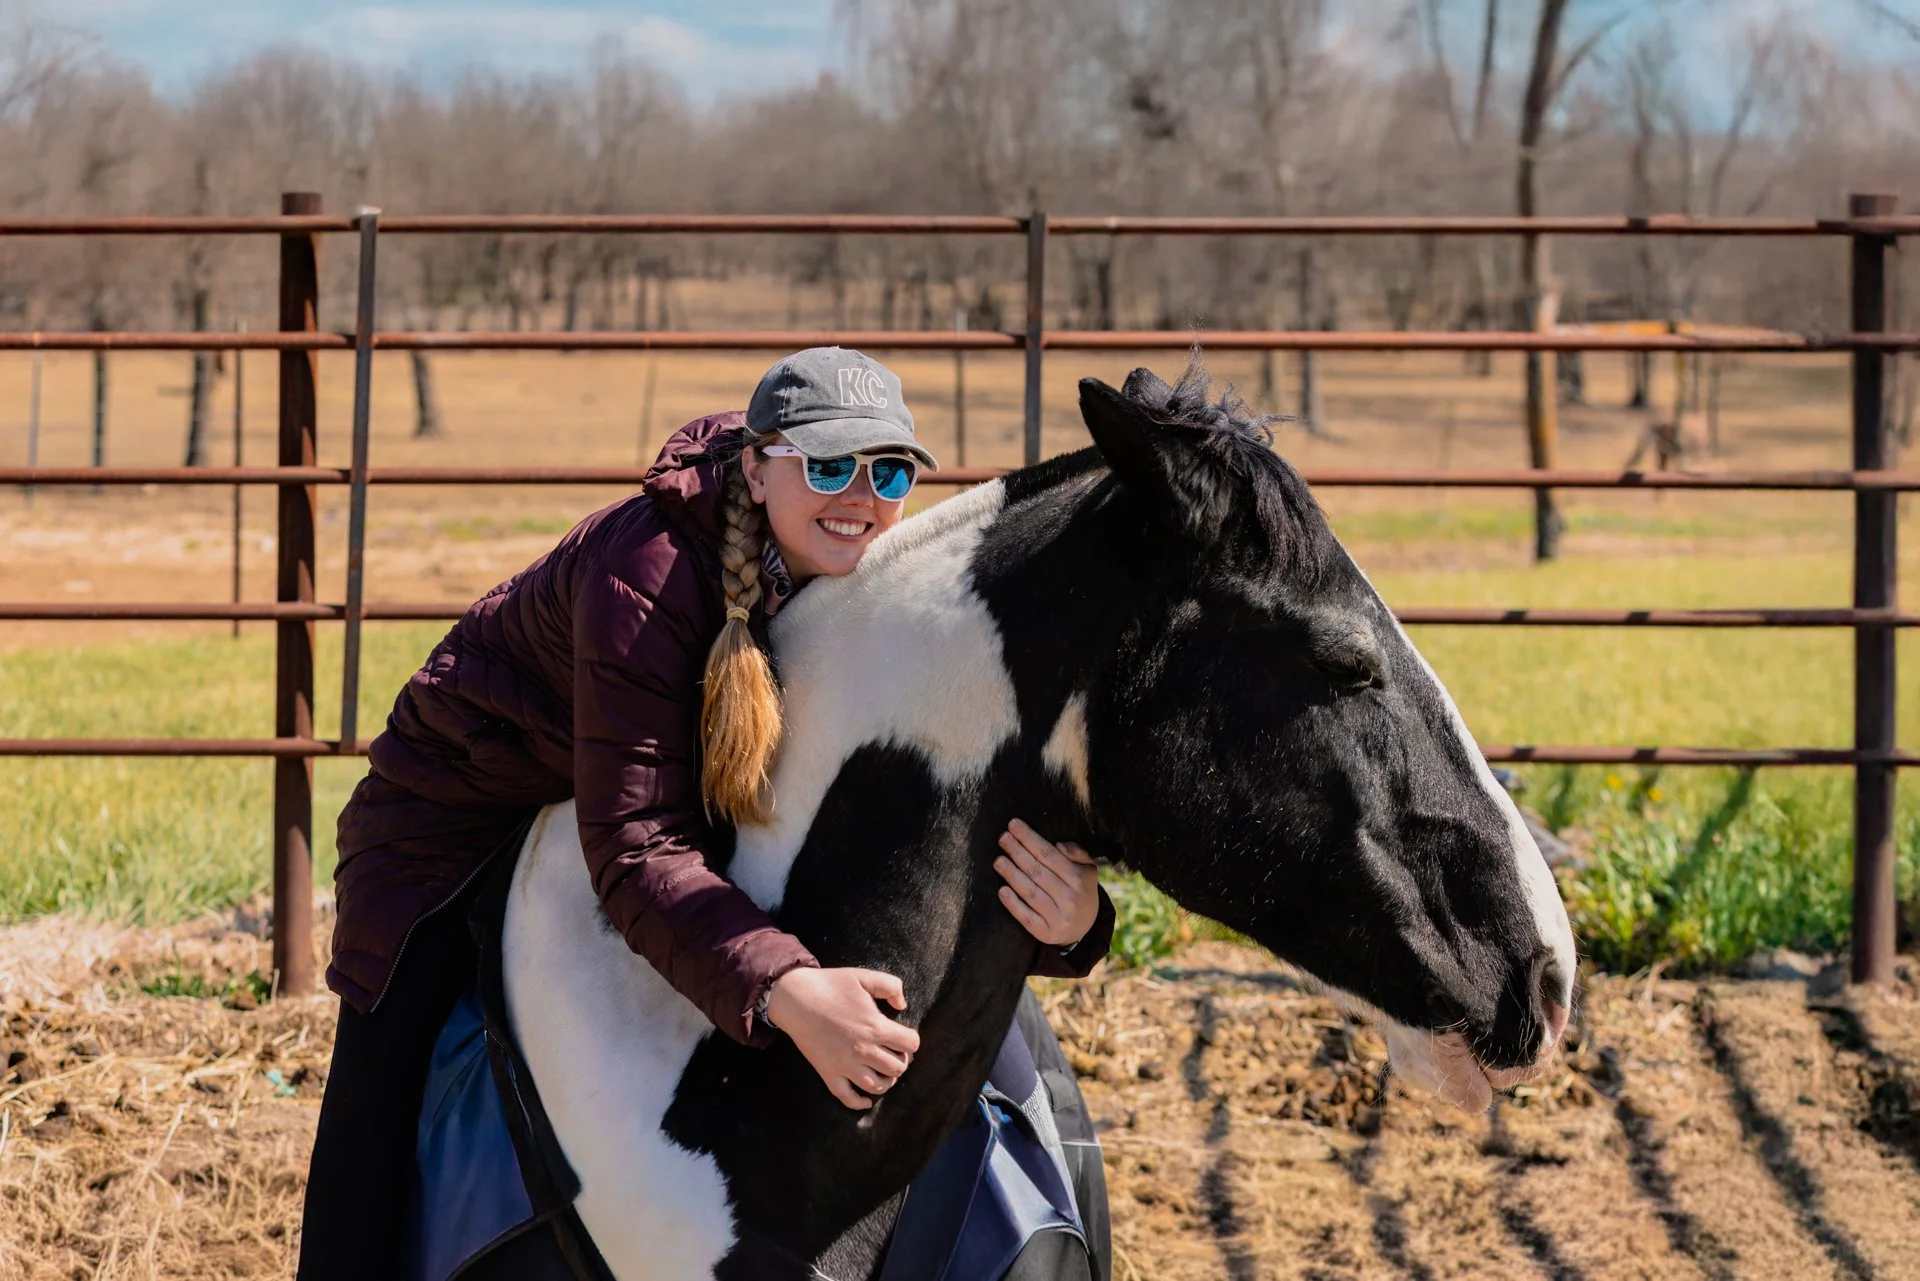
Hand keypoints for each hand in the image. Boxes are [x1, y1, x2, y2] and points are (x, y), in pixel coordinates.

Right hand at [765, 967, 920, 1110]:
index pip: (910, 1044)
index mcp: (875, 1026)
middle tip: (893, 1053)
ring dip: (886, 1080)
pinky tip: (867, 1100)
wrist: (795, 998)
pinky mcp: (828, 1073)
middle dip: (901, 1060)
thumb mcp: (864, 976)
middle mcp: (863, 1050)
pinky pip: (847, 1097)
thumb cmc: (830, 984)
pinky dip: (860, 1103)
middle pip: (897, 1068)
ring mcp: (845, 1065)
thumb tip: (902, 1005)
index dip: (911, 1040)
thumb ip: (890, 986)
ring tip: (883, 1071)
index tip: (903, 1036)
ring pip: (877, 1086)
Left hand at [995, 818, 1099, 948]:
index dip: (1030, 839)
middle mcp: (1069, 898)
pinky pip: (1027, 918)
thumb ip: (1078, 853)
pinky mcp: (1046, 933)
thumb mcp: (1087, 869)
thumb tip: (1059, 846)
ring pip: (1030, 893)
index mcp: (1078, 879)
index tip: (1014, 825)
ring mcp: (1058, 917)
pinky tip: (1002, 891)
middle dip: (1018, 852)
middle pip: (1037, 871)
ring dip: (1012, 875)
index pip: (1049, 855)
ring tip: (998, 861)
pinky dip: (1013, 904)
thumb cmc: (1080, 889)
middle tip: (1003, 838)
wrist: (1084, 927)